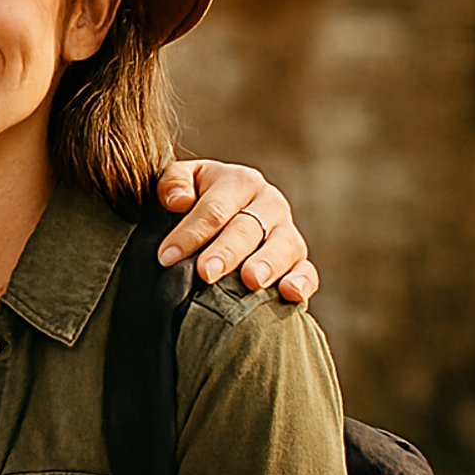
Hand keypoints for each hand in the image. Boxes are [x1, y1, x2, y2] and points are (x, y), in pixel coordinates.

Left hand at [156, 159, 316, 302]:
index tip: (167, 257)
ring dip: (266, 265)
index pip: (214, 208)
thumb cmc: (195, 198)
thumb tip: (178, 201)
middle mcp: (269, 203)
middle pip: (247, 229)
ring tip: (251, 281)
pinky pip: (307, 272)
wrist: (223, 214)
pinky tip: (290, 293)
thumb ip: (173, 184)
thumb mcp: (181, 181)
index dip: (190, 233)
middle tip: (206, 272)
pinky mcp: (299, 260)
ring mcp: (287, 232)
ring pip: (282, 248)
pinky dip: (301, 282)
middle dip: (225, 252)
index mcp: (240, 181)